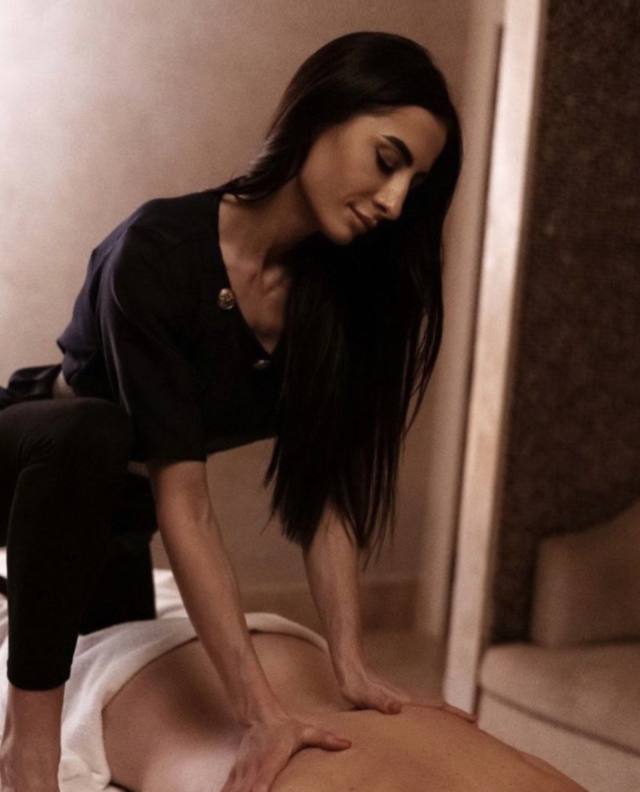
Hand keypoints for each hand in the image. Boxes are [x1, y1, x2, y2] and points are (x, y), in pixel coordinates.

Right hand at [221, 714, 350, 791]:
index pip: (262, 781)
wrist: (261, 716)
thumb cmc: (285, 728)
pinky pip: (227, 790)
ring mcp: (242, 771)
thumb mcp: (306, 731)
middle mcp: (253, 768)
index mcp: (270, 760)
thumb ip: (326, 739)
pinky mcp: (236, 773)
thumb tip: (348, 744)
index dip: (258, 791)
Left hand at [337, 661, 476, 723]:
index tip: (473, 719)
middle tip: (476, 724)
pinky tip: (426, 721)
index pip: (435, 707)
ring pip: (428, 707)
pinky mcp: (394, 700)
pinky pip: (417, 710)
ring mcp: (402, 698)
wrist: (349, 665)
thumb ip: (380, 701)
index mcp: (405, 701)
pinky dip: (428, 715)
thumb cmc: (355, 684)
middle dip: (455, 715)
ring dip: (444, 715)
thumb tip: (397, 708)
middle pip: (437, 707)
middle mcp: (407, 699)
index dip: (453, 714)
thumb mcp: (365, 696)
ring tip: (458, 724)